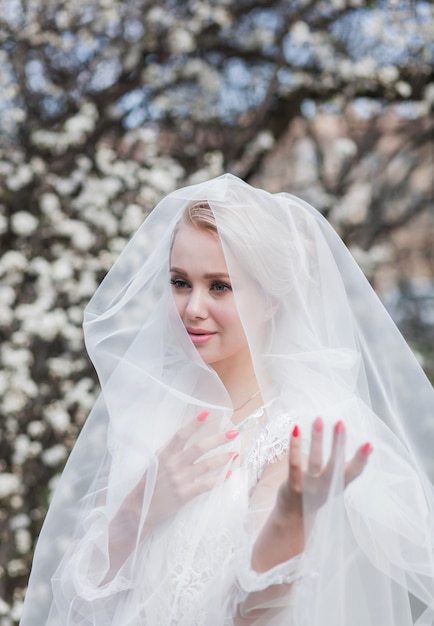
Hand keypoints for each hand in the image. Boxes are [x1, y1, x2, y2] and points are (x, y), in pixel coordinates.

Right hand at [146, 411, 238, 524]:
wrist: (142, 507)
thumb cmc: (150, 481)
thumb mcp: (156, 461)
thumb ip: (170, 449)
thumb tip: (187, 435)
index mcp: (166, 454)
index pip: (181, 435)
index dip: (193, 424)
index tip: (206, 413)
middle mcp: (174, 465)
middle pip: (200, 448)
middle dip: (218, 439)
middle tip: (233, 433)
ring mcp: (180, 479)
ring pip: (207, 466)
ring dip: (223, 458)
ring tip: (235, 453)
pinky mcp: (185, 494)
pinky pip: (206, 485)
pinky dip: (219, 479)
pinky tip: (228, 474)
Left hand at [251, 417, 371, 572]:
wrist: (293, 521)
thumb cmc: (314, 496)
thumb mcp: (333, 485)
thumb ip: (342, 469)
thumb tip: (364, 446)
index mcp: (338, 487)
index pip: (353, 472)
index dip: (361, 459)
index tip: (369, 444)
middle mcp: (326, 488)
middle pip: (335, 464)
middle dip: (339, 443)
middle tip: (341, 423)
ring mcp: (310, 487)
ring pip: (315, 460)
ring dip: (317, 439)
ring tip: (318, 419)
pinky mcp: (293, 486)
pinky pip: (295, 465)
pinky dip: (294, 447)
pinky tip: (294, 430)